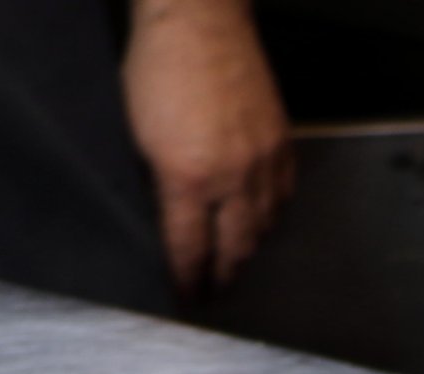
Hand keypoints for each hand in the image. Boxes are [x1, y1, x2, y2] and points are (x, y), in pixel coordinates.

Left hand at [123, 0, 294, 296]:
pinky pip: (283, 195)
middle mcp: (231, 177)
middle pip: (235, 247)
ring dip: (249, 247)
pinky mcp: (282, 143)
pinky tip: (263, 218)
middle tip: (216, 290)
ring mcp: (262, 161)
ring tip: (239, 259)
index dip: (189, 279)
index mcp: (187, 177)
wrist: (199, 22)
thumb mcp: (140, 135)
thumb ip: (160, 183)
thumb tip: (173, 219)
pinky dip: (273, 213)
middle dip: (224, 274)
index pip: (190, 248)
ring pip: (264, 226)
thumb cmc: (159, 68)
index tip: (188, 296)